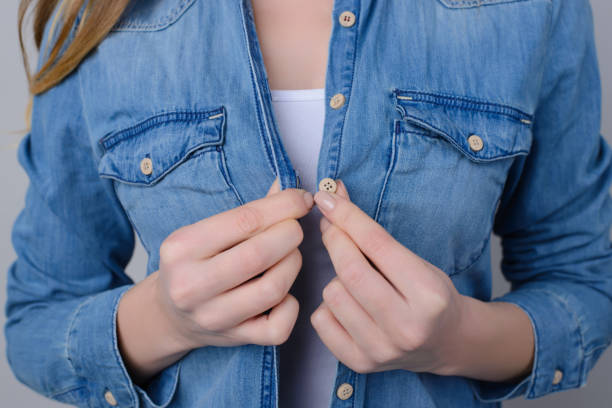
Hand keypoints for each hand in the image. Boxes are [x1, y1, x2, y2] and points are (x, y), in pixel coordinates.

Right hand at [154, 177, 312, 349]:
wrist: (170, 314)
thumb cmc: (196, 262)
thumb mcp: (207, 231)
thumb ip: (248, 211)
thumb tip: (289, 187)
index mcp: (182, 247)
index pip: (245, 219)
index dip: (284, 205)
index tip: (303, 199)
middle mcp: (191, 285)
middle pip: (260, 254)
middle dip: (291, 234)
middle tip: (295, 229)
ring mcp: (212, 317)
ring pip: (273, 289)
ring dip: (293, 264)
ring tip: (290, 255)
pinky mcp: (233, 340)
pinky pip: (279, 327)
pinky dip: (291, 306)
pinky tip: (284, 293)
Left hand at [310, 179, 466, 374]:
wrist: (446, 342)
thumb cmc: (430, 295)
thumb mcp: (415, 260)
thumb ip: (375, 233)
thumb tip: (335, 197)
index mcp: (428, 294)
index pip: (377, 244)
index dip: (347, 216)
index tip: (327, 196)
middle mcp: (407, 326)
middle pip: (350, 270)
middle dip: (334, 238)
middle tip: (330, 225)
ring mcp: (382, 350)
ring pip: (332, 293)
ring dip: (336, 278)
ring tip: (355, 281)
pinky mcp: (361, 363)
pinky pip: (321, 320)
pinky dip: (328, 305)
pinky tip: (348, 304)